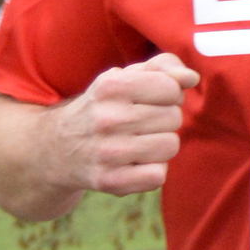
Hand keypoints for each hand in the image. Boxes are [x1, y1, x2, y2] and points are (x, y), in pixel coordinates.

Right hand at [56, 52, 198, 196]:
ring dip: (161, 145)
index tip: (152, 100)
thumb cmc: (104, 108)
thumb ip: (163, 68)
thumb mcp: (124, 77)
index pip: (171, 88)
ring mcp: (108, 152)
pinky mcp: (110, 181)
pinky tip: (136, 163)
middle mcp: (107, 118)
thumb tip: (191, 78)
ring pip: (170, 146)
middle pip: (173, 118)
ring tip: (140, 143)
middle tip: (143, 124)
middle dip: (165, 120)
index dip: (169, 94)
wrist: (58, 148)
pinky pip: (158, 175)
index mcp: (111, 86)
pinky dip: (152, 170)